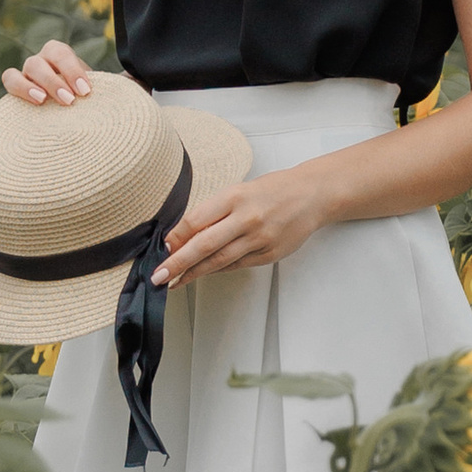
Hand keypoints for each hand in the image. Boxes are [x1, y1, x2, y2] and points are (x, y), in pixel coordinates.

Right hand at [2, 40, 95, 106]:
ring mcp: (26, 74)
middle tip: (69, 100)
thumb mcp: (92, 89)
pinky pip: (9, 82)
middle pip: (38, 62)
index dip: (72, 70)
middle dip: (53, 81)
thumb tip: (125, 88)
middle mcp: (40, 61)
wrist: (74, 110)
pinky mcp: (16, 90)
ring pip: (20, 71)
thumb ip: (99, 84)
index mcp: (59, 54)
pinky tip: (31, 105)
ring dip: (29, 86)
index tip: (84, 91)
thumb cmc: (85, 98)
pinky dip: (18, 90)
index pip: (61, 54)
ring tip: (42, 100)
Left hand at [156, 166, 324, 284]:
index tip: (162, 249)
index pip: (196, 220)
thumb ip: (214, 212)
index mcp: (234, 197)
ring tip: (176, 280)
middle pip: (204, 245)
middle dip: (178, 263)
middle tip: (159, 276)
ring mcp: (259, 238)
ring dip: (194, 273)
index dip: (176, 238)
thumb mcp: (239, 191)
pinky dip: (219, 269)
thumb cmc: (272, 190)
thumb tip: (184, 235)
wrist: (311, 195)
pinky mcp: (269, 254)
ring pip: (219, 261)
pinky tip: (205, 272)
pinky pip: (237, 265)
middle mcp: (246, 218)